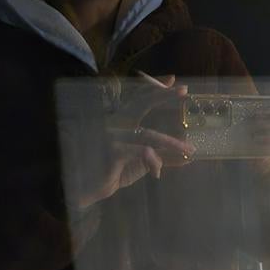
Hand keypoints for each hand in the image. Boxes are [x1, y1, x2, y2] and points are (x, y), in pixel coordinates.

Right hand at [70, 75, 194, 210]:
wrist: (81, 188)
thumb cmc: (107, 174)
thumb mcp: (136, 164)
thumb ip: (156, 157)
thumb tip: (183, 158)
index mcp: (118, 122)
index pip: (138, 99)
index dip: (154, 89)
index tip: (172, 81)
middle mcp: (113, 123)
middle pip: (141, 103)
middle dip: (163, 96)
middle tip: (184, 91)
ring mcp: (111, 135)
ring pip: (148, 134)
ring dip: (172, 143)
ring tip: (189, 150)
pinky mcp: (112, 150)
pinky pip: (142, 152)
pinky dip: (154, 162)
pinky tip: (157, 173)